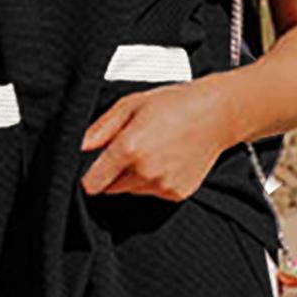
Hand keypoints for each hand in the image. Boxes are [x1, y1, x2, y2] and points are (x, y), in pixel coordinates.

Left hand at [79, 75, 232, 200]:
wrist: (216, 114)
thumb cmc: (174, 103)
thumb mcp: (130, 104)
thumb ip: (100, 128)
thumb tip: (79, 147)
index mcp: (129, 148)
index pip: (92, 183)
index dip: (88, 176)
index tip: (90, 170)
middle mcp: (145, 172)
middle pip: (110, 188)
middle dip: (112, 173)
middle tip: (130, 148)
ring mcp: (162, 185)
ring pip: (131, 190)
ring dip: (133, 177)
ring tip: (152, 150)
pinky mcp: (176, 194)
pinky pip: (152, 193)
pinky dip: (154, 181)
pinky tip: (166, 159)